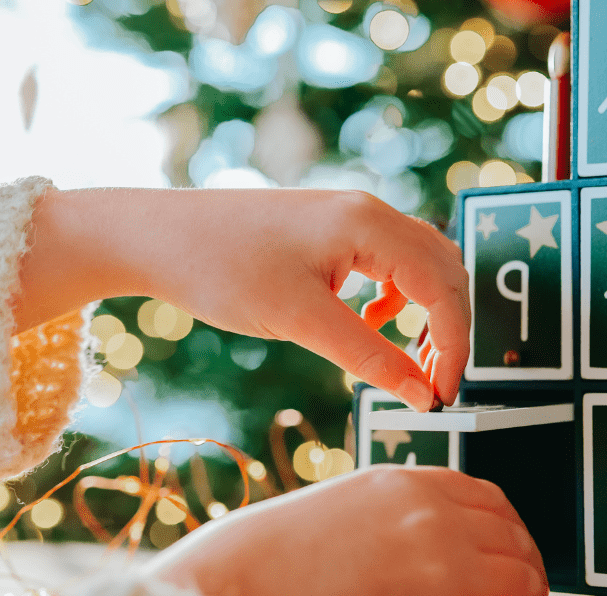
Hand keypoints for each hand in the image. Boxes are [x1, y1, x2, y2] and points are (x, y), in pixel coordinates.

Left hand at [15, 188, 468, 410]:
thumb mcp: (300, 321)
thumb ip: (369, 357)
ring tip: (408, 360)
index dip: (452, 345)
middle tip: (432, 384)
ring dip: (426, 311)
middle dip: (447, 329)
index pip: (442, 287)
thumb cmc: (222, 268)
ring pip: (420, 263)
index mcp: (369, 224)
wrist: (154, 235)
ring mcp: (348, 216)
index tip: (443, 394)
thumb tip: (423, 395)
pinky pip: (388, 260)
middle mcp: (368, 212)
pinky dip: (396, 297)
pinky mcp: (328, 228)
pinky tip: (367, 322)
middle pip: (443, 269)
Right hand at [144, 466, 548, 595]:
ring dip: (525, 590)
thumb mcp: (353, 515)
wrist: (238, 575)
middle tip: (530, 594)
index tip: (518, 561)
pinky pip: (498, 595)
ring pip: (518, 570)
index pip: (492, 499)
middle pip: (513, 533)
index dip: (514, 535)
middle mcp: (429, 505)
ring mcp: (436, 543)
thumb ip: (405, 522)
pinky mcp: (436, 581)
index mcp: (407, 482)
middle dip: (528, 568)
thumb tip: (454, 556)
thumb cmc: (282, 555)